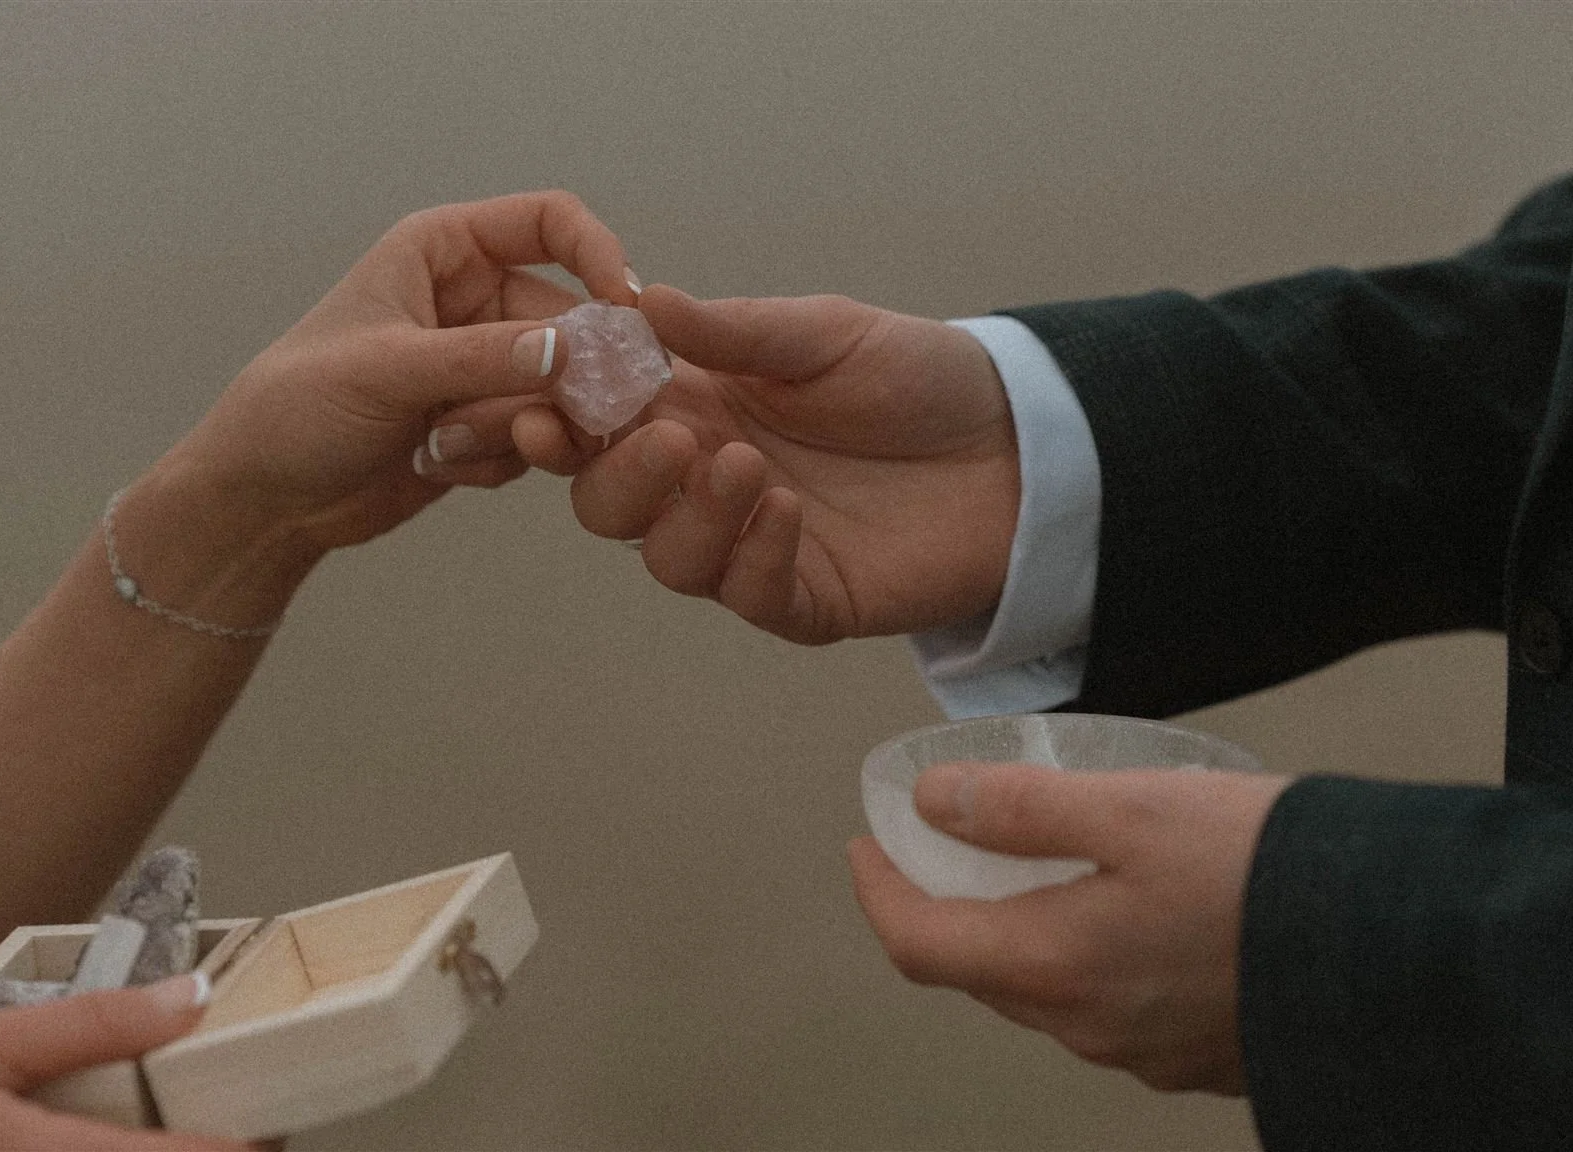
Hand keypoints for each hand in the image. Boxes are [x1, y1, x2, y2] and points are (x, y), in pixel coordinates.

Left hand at [160, 190, 635, 558]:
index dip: (598, 254)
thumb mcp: (385, 371)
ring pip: (561, 389)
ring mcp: (484, 366)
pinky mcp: (488, 424)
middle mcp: (472, 300)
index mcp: (443, 250)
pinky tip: (436, 465)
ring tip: (447, 446)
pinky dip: (499, 458)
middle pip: (572, 320)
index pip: (549, 222)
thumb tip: (569, 352)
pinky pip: (537, 437)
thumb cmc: (295, 407)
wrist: (264, 499)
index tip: (625, 311)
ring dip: (520, 427)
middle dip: (565, 377)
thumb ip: (481, 359)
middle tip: (553, 422)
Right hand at [487, 286, 1020, 643]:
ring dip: (689, 515)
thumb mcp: (823, 335)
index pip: (600, 425)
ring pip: (668, 558)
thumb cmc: (920, 378)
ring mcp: (752, 544)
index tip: (550, 409)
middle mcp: (708, 481)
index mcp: (696, 408)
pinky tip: (786, 511)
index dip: (564, 421)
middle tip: (668, 438)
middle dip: (617, 476)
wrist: (1022, 443)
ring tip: (744, 465)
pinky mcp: (807, 598)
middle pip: (610, 504)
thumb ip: (734, 332)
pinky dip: (752, 555)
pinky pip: (749, 595)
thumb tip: (642, 301)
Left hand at [849, 761, 1291, 1093]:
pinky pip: (1107, 1012)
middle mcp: (1086, 1026)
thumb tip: (933, 802)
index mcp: (1053, 965)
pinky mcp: (1195, 1058)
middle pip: (976, 972)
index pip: (918, 943)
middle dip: (941, 910)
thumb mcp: (1133, 806)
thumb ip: (1022, 807)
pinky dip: (1081, 962)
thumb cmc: (1272, 872)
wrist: (1406, 953)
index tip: (866, 847)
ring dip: (1013, 937)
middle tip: (935, 850)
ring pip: (1042, 995)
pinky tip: (1115, 917)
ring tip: (1023, 872)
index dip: (878, 891)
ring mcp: (1142, 1053)